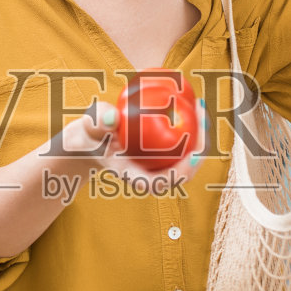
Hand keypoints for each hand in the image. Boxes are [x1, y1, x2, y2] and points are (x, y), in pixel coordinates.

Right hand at [59, 97, 208, 194]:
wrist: (90, 141)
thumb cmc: (89, 135)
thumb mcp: (89, 127)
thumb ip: (97, 122)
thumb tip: (112, 117)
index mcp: (132, 175)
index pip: (158, 183)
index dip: (179, 174)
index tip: (193, 155)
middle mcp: (149, 175)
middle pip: (182, 173)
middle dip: (199, 149)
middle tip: (202, 117)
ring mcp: (157, 167)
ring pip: (186, 159)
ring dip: (199, 137)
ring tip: (200, 108)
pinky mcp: (162, 157)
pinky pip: (182, 147)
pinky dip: (190, 130)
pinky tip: (193, 106)